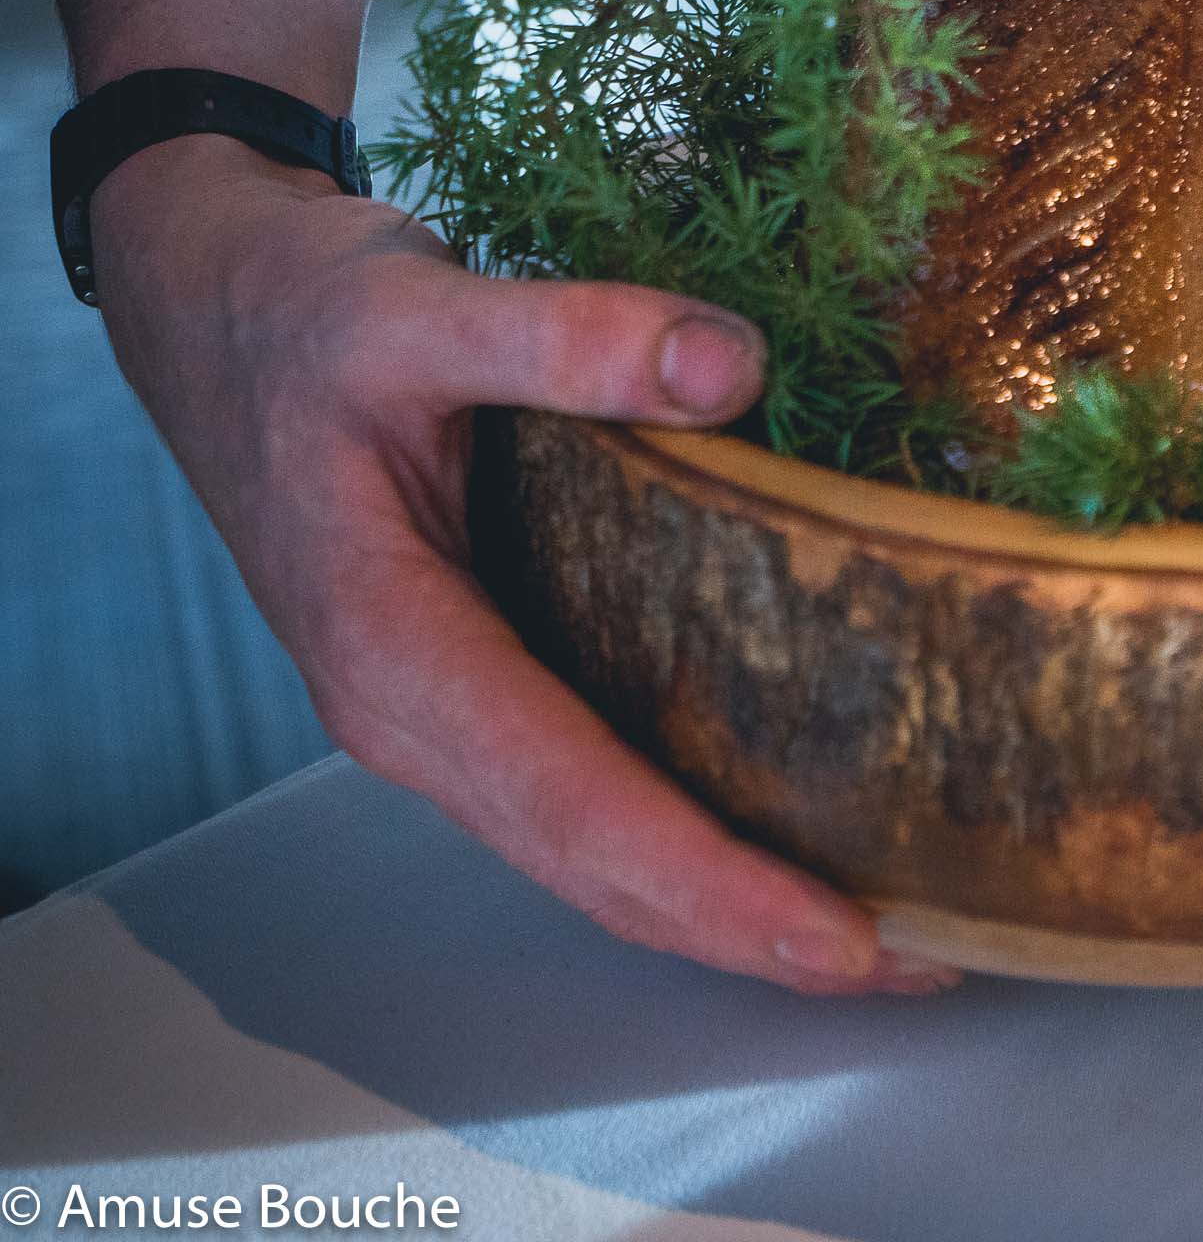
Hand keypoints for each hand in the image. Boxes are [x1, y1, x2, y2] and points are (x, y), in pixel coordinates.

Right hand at [90, 136, 956, 995]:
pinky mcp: (483, 672)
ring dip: (729, 899)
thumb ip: (562, 336)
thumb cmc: (294, 318)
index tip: (840, 938)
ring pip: (594, 847)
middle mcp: (420, 711)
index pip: (571, 803)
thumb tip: (732, 370)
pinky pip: (592, 785)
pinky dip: (688, 830)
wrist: (216, 308)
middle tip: (918, 962)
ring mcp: (449, 705)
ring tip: (883, 926)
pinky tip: (782, 818)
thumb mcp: (411, 309)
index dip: (710, 883)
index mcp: (392, 648)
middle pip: (597, 865)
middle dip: (752, 930)